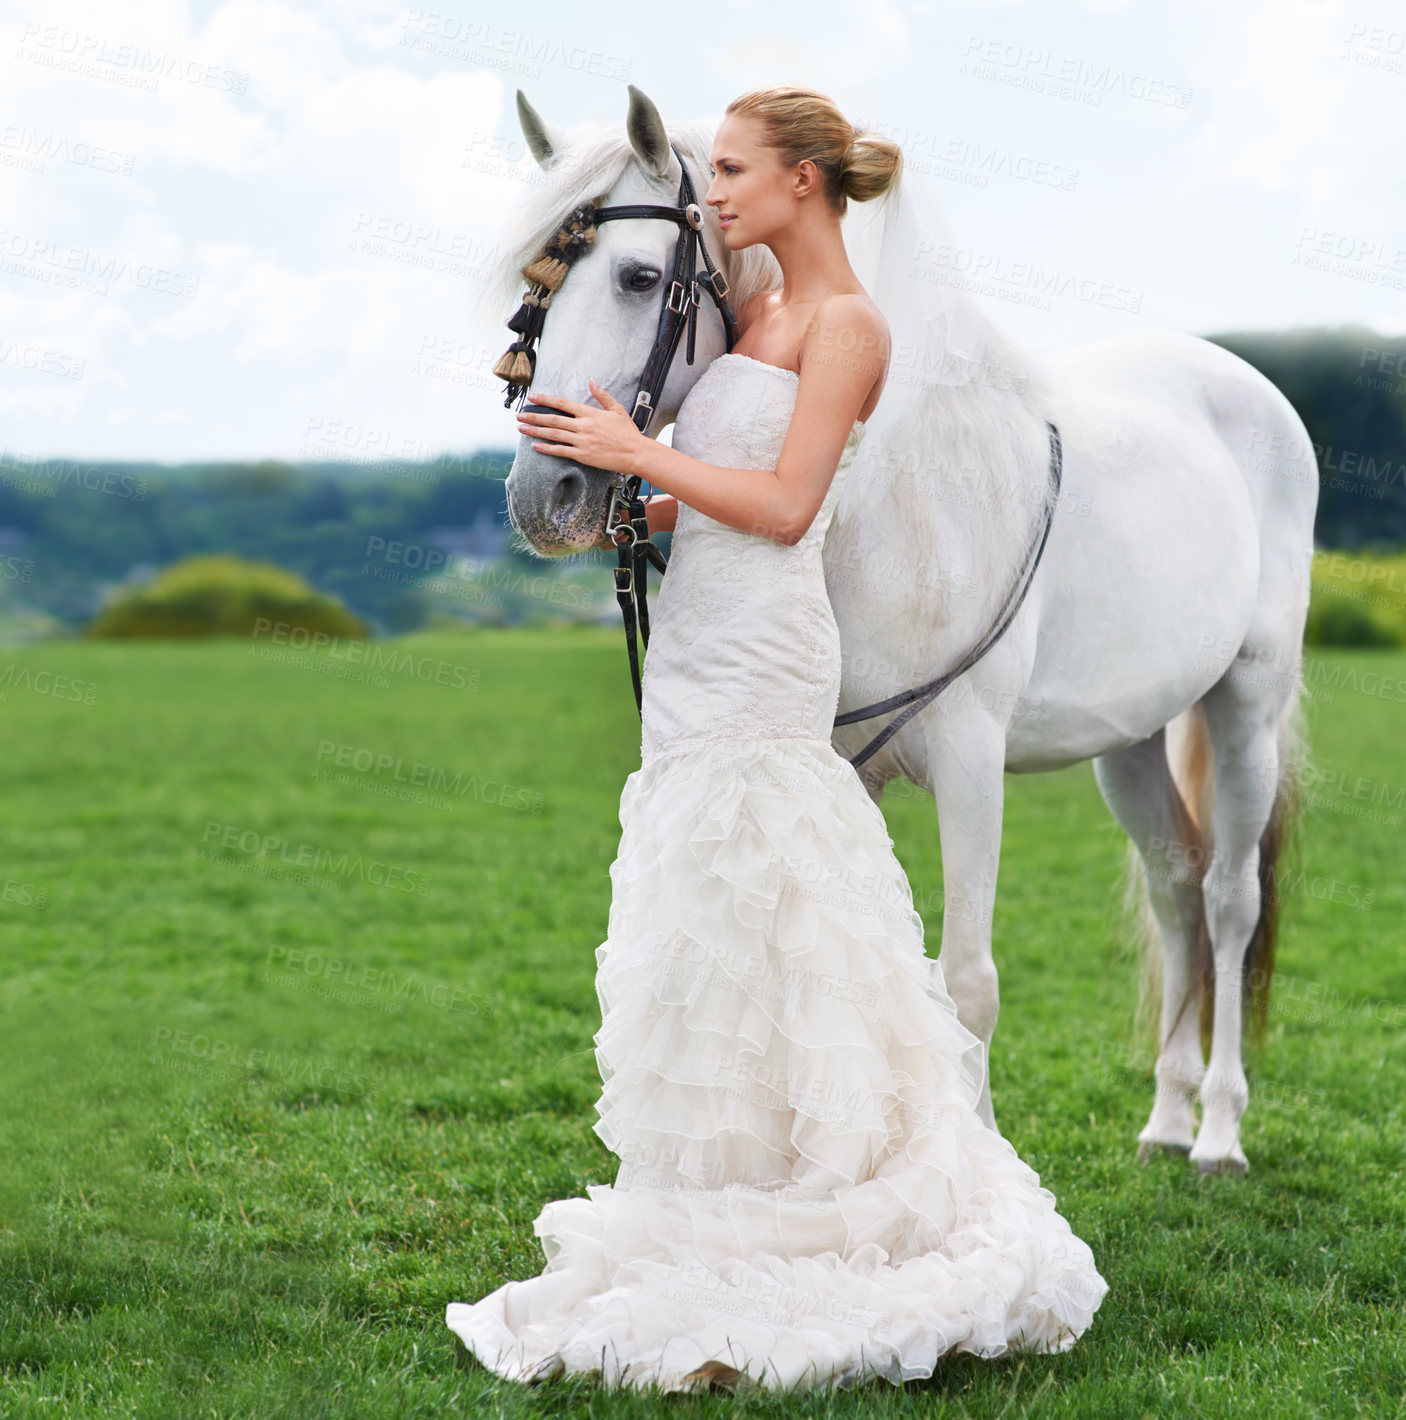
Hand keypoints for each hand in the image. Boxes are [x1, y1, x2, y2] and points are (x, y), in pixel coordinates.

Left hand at [517, 379, 645, 475]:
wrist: (636, 452)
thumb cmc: (628, 432)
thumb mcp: (617, 409)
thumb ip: (602, 395)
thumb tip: (591, 381)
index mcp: (590, 413)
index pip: (562, 403)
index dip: (545, 400)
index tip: (532, 398)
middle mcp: (583, 426)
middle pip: (552, 420)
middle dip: (533, 417)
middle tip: (519, 416)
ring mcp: (582, 441)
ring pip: (553, 435)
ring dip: (535, 431)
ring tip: (522, 429)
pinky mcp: (583, 455)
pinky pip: (561, 451)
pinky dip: (547, 449)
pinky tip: (536, 446)